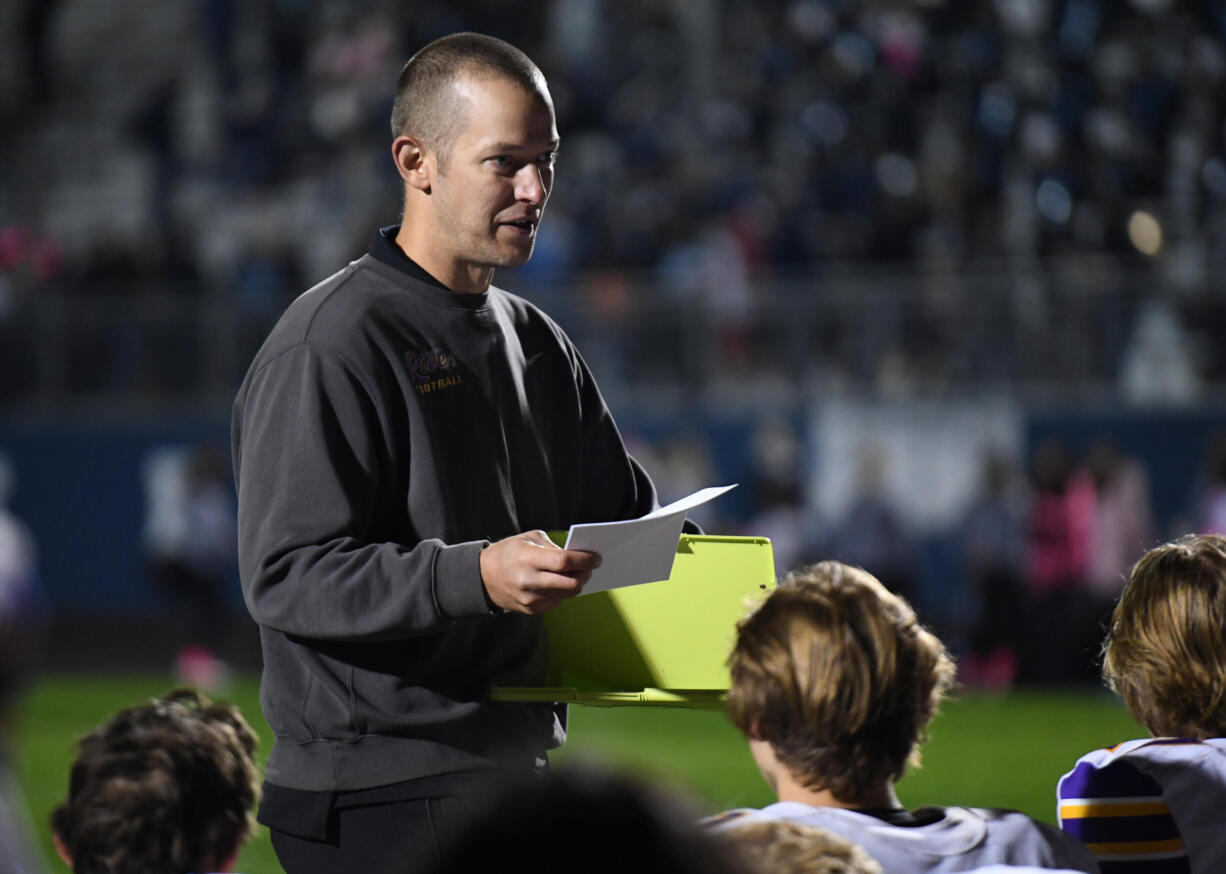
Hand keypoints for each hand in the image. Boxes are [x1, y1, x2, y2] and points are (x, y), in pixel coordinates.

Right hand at [480, 530, 600, 614]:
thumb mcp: (529, 539)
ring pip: (567, 594)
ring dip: (577, 583)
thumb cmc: (510, 552)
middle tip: (591, 567)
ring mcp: (530, 599)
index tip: (597, 558)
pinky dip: (564, 591)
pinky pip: (558, 601)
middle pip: (571, 583)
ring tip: (578, 573)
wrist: (484, 577)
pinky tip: (561, 582)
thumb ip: (554, 547)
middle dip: (586, 574)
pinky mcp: (531, 610)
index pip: (564, 561)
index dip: (585, 560)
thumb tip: (579, 557)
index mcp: (527, 559)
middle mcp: (529, 581)